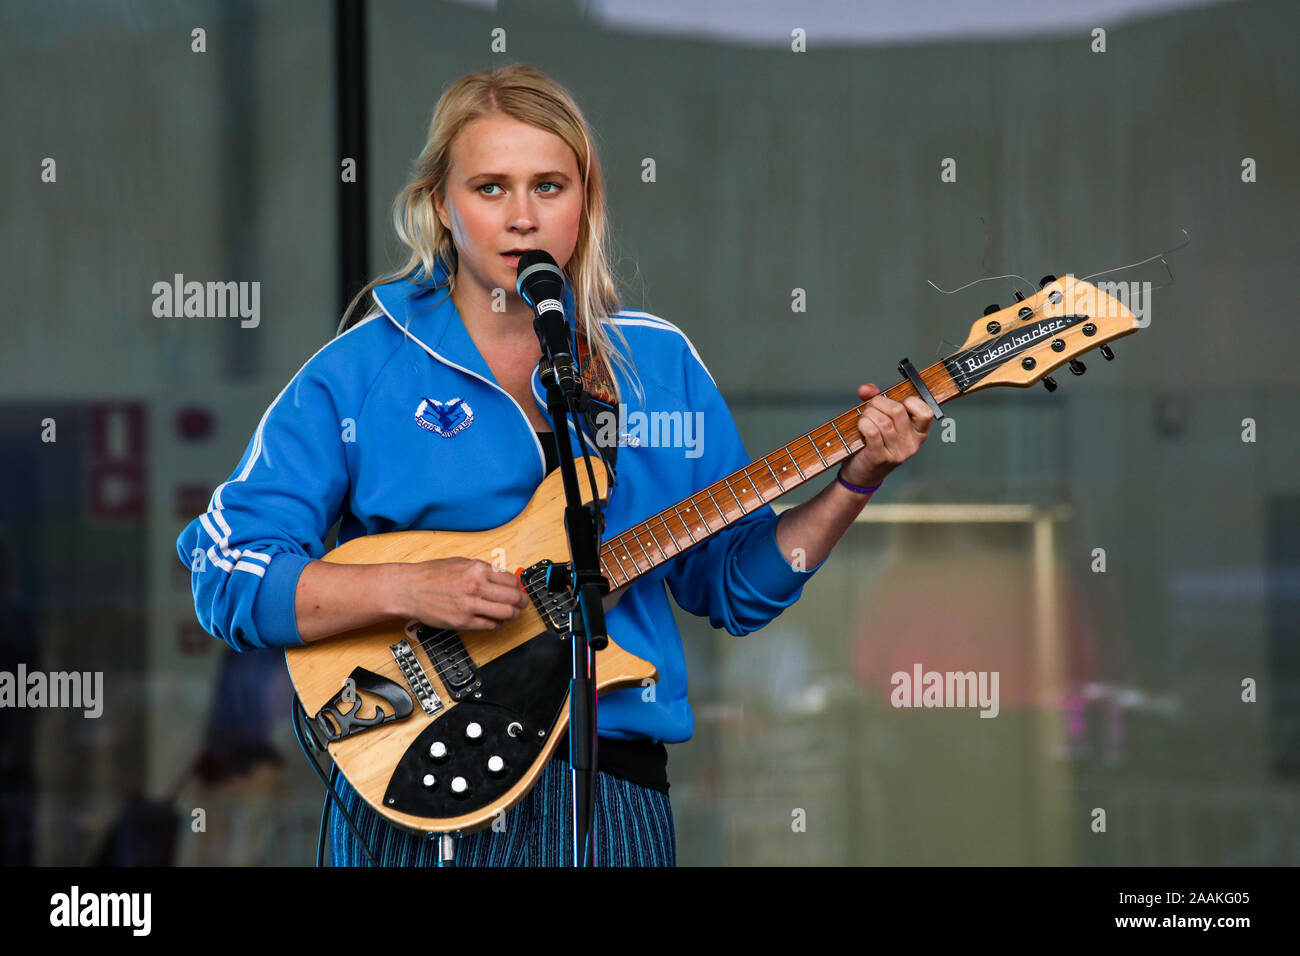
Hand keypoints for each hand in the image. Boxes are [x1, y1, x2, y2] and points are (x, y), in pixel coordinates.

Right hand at [395, 557, 529, 630]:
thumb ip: (483, 570)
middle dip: (522, 602)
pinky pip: (490, 625)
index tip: (519, 590)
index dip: (519, 587)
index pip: (511, 581)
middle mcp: (476, 586)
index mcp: (478, 569)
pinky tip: (495, 620)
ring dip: (513, 614)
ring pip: (506, 613)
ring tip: (512, 614)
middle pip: (514, 598)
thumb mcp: (461, 563)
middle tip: (523, 604)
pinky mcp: (463, 622)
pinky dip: (497, 624)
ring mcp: (470, 605)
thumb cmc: (431, 575)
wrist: (409, 589)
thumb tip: (503, 577)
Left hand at [838, 383, 934, 488]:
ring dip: (867, 414)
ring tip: (863, 419)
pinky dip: (863, 424)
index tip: (894, 403)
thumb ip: (876, 399)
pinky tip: (861, 428)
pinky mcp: (881, 458)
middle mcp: (912, 444)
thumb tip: (866, 389)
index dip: (908, 401)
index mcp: (919, 433)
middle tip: (870, 408)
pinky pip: (872, 432)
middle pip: (897, 411)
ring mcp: (898, 453)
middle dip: (878, 403)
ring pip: (883, 421)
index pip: (925, 411)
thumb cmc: (874, 444)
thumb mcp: (882, 420)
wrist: (862, 474)